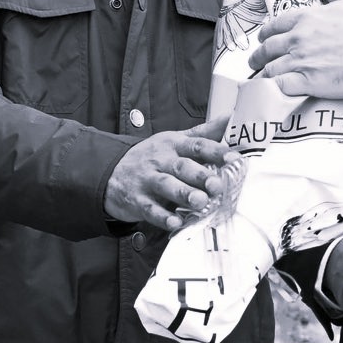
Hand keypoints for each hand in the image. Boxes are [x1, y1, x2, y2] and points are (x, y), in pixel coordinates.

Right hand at [104, 117, 232, 230]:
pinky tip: (175, 222)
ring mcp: (147, 180)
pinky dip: (162, 216)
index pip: (197, 145)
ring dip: (183, 194)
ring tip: (200, 202)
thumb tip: (230, 119)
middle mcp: (160, 160)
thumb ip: (202, 134)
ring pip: (166, 186)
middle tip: (217, 185)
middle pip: (182, 166)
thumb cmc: (151, 157)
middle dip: (200, 175)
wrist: (109, 172)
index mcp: (173, 145)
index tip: (234, 159)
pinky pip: (150, 208)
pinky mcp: (137, 200)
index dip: (216, 151)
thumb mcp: (174, 141)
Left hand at [247, 0, 342, 97]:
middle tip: (255, 62)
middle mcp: (298, 38)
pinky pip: (280, 87)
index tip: (263, 39)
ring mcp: (302, 60)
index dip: (265, 34)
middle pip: (268, 49)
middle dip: (259, 56)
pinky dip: (272, 90)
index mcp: (306, 17)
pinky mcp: (309, 82)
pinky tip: (270, 92)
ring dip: (264, 74)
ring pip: (270, 69)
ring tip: (261, 79)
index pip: (274, 26)